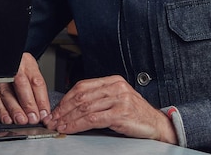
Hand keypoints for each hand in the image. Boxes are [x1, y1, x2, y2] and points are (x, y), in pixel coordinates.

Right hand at [0, 52, 50, 124]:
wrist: (1, 57)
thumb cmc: (19, 68)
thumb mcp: (31, 71)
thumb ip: (35, 89)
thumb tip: (42, 111)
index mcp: (27, 62)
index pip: (36, 81)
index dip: (41, 100)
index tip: (43, 114)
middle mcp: (14, 66)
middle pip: (21, 85)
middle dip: (28, 104)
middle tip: (32, 118)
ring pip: (6, 92)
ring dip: (14, 109)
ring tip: (21, 120)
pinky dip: (0, 109)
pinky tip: (6, 118)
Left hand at [44, 75, 177, 143]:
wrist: (158, 125)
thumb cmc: (136, 115)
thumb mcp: (117, 100)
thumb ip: (99, 99)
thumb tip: (73, 107)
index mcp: (112, 80)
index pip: (82, 86)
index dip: (66, 98)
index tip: (56, 109)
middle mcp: (115, 87)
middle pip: (81, 96)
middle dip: (63, 109)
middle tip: (52, 119)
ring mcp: (119, 99)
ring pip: (85, 108)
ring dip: (68, 118)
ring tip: (59, 126)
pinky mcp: (121, 113)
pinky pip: (93, 119)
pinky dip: (78, 124)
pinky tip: (71, 129)